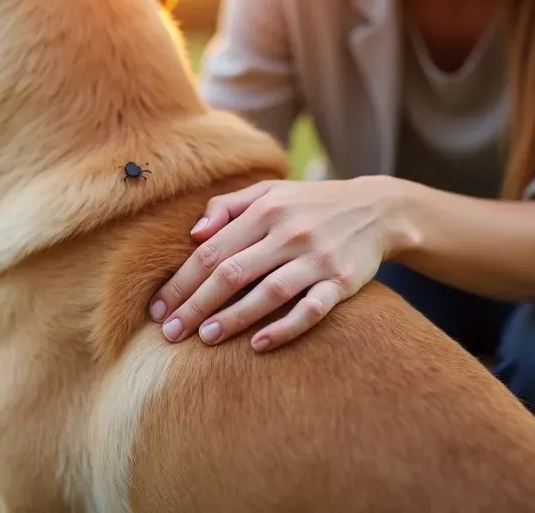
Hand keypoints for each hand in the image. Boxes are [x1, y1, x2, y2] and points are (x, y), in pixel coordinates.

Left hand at [148, 176, 419, 351]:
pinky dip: (285, 327)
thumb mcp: (270, 191)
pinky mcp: (342, 282)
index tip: (158, 308)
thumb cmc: (310, 204)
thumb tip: (193, 234)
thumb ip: (228, 206)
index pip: (212, 251)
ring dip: (234, 318)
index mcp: (266, 210)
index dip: (181, 281)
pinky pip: (312, 309)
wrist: (377, 208)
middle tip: (169, 333)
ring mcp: (317, 258)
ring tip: (205, 339)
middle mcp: (289, 233)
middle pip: (232, 273)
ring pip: (268, 292)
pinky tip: (259, 344)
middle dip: (196, 305)